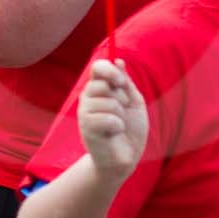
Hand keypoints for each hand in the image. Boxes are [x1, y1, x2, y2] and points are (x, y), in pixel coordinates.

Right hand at [79, 59, 147, 180]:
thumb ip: (125, 83)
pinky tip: (114, 134)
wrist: (126, 156)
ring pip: (108, 102)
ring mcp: (85, 112)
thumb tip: (119, 61)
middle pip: (103, 85)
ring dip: (120, 115)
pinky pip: (107, 118)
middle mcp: (88, 98)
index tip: (121, 82)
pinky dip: (117, 126)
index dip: (110, 71)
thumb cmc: (130, 129)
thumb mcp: (133, 102)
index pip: (98, 68)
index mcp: (99, 88)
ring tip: (118, 126)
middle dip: (121, 98)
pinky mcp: (86, 127)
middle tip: (122, 112)